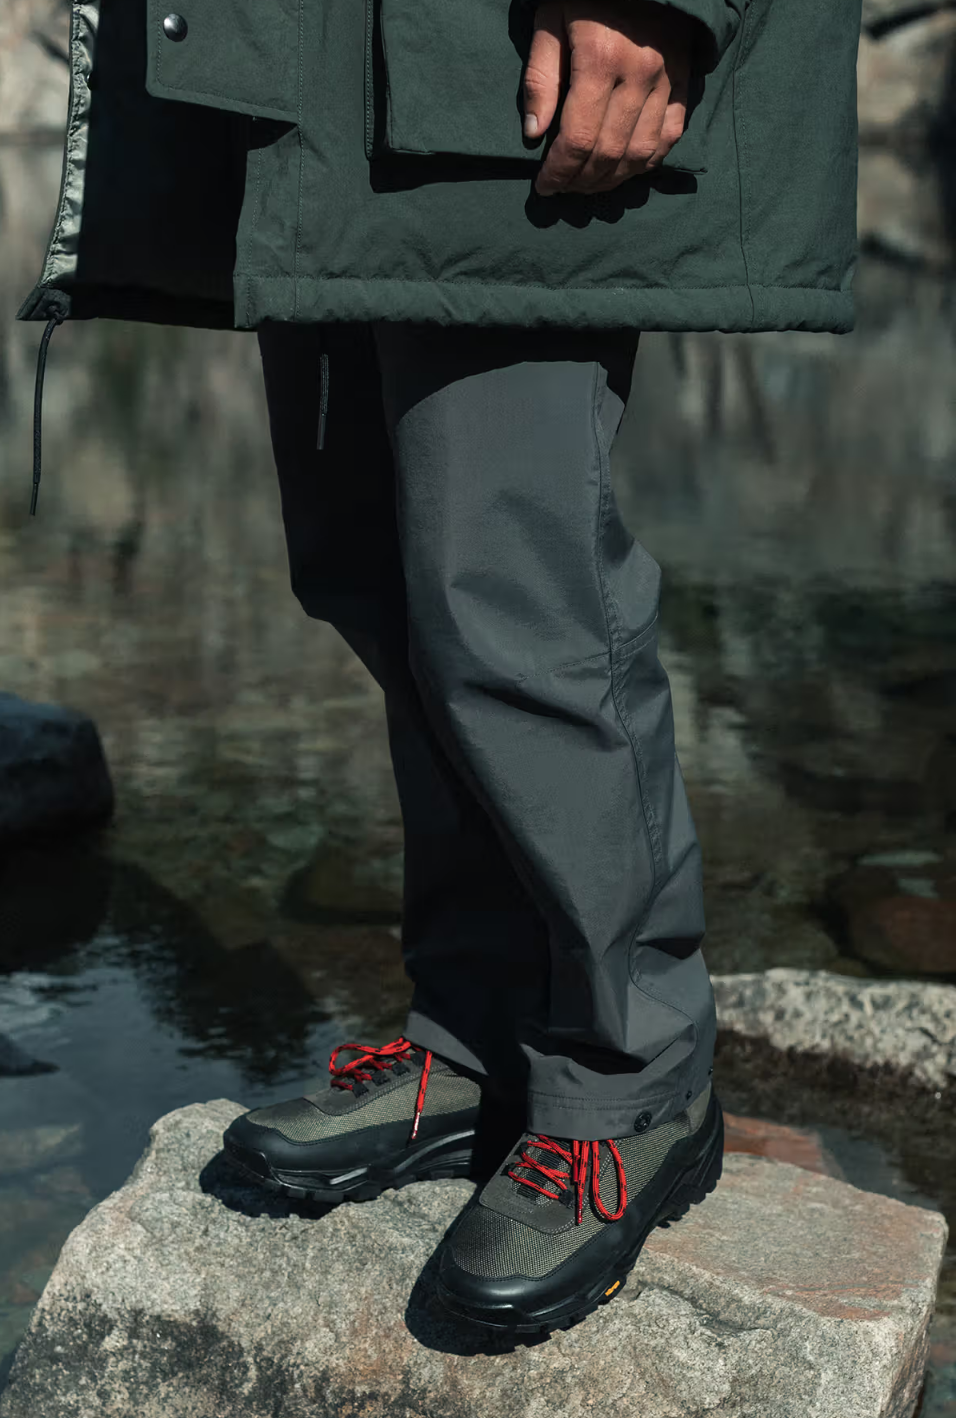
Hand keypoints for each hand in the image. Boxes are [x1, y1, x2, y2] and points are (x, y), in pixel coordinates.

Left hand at [524, 0, 698, 195]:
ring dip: (612, 180)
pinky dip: (646, 162)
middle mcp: (638, 74)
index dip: (559, 171)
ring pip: (640, 153)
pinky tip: (624, 169)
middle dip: (581, 181)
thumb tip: (534, 133)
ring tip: (589, 184)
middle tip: (564, 187)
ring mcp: (666, 80)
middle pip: (608, 153)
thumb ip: (540, 78)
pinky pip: (669, 137)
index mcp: (600, 59)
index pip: (578, 138)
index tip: (544, 185)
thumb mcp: (551, 22)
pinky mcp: (685, 82)